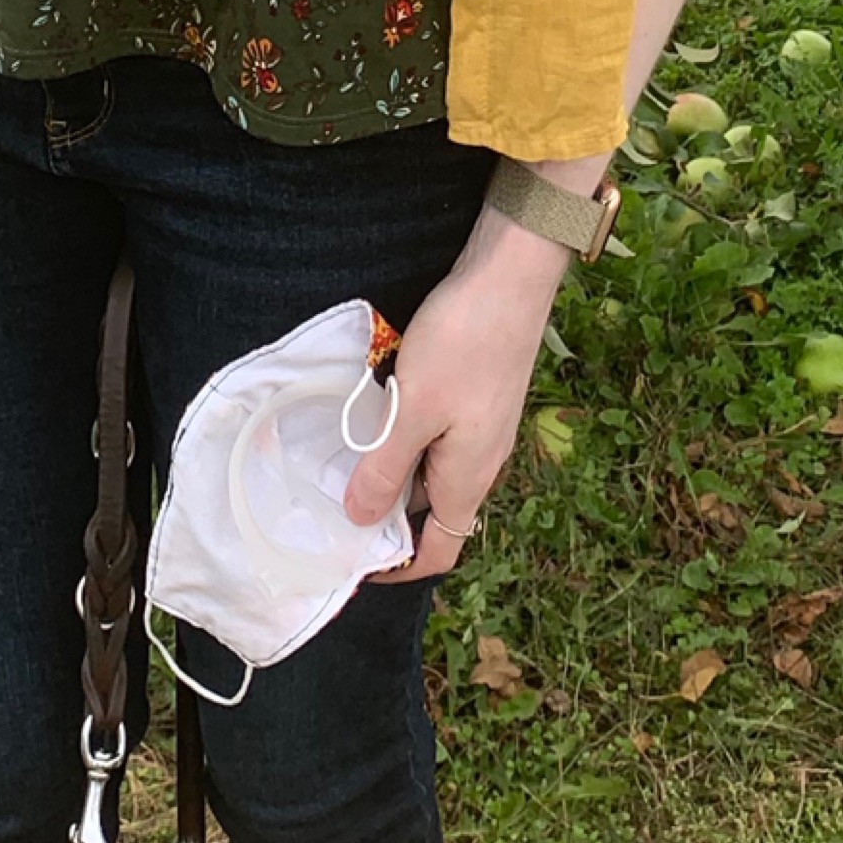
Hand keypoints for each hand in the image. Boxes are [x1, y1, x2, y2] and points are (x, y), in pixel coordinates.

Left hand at [345, 202, 571, 579]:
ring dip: (391, 472)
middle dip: (385, 515)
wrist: (512, 275)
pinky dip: (404, 438)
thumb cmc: (464, 344)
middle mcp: (481, 460)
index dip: (398, 568)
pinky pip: (436, 436)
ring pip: (431, 470)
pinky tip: (374, 413)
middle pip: (432, 511)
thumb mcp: (412, 410)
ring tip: (343, 456)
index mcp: (468, 477)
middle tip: (330, 503)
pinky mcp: (478, 395)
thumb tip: (361, 521)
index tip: (352, 562)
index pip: (439, 550)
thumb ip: (385, 468)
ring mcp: (482, 426)